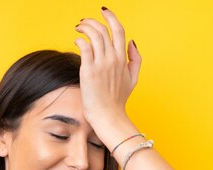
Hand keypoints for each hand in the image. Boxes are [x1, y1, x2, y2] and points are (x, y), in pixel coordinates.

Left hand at [73, 7, 140, 127]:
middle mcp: (113, 58)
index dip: (111, 17)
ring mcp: (101, 64)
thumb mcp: (133, 79)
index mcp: (123, 59)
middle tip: (84, 21)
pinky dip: (80, 39)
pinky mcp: (89, 71)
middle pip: (104, 30)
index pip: (119, 30)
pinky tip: (77, 40)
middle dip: (93, 20)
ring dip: (85, 27)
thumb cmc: (118, 100)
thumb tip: (132, 42)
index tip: (104, 11)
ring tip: (78, 28)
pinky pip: (85, 47)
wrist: (108, 115)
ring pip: (94, 35)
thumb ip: (135, 59)